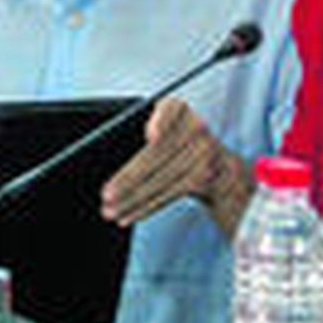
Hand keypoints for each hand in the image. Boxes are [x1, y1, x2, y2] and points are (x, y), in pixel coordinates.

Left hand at [100, 97, 235, 227]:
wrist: (216, 164)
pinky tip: (129, 214)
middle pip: (158, 155)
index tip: (151, 138)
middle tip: (107, 195)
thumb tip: (105, 147)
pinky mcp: (204, 178)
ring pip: (162, 180)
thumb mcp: (160, 125)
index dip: (161, 124)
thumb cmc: (173, 141)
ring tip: (111, 211)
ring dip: (133, 199)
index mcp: (177, 108)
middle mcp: (195, 127)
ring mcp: (203, 154)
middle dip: (128, 179)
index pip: (170, 110)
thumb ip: (142, 130)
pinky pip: (170, 194)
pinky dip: (146, 207)